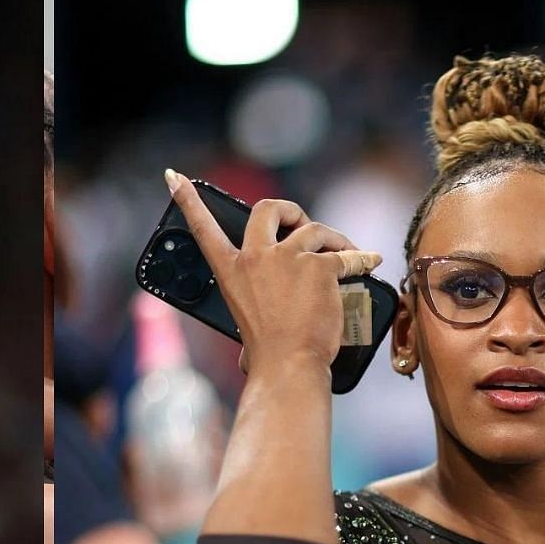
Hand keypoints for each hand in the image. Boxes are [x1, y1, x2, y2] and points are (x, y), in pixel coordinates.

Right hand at [164, 169, 378, 375]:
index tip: (174, 177)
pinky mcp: (319, 267)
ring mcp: (287, 259)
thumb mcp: (247, 320)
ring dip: (332, 239)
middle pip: (267, 210)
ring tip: (344, 255)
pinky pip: (345, 256)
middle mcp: (254, 258)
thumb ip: (254, 307)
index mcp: (230, 272)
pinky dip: (360, 258)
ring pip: (314, 230)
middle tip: (302, 225)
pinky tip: (369, 261)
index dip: (188, 200)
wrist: (287, 366)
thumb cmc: (267, 353)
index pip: (203, 229)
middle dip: (288, 210)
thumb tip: (250, 350)